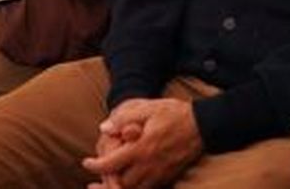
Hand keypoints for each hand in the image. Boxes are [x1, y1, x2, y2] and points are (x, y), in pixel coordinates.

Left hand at [82, 98, 202, 188]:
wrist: (203, 125)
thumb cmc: (174, 113)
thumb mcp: (147, 108)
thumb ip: (124, 118)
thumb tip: (104, 129)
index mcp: (141, 148)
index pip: (111, 164)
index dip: (95, 166)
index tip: (86, 162)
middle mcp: (149, 166)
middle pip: (121, 183)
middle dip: (106, 181)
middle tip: (95, 177)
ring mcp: (160, 173)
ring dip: (120, 187)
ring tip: (109, 181)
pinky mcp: (169, 177)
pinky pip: (148, 188)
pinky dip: (135, 188)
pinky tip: (129, 181)